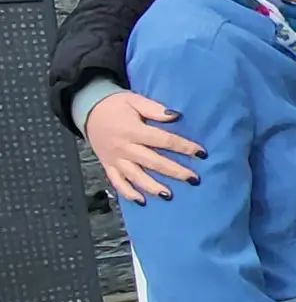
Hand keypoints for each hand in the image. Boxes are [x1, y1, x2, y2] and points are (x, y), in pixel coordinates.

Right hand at [83, 92, 203, 203]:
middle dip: (175, 172)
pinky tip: (142, 201)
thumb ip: (155, 109)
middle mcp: (124, 148)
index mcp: (132, 130)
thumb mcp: (134, 100)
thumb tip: (176, 116)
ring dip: (153, 187)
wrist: (87, 110)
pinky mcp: (108, 166)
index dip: (183, 147)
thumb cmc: (115, 105)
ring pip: (136, 176)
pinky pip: (118, 182)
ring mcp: (114, 159)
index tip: (201, 153)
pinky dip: (128, 193)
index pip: (163, 140)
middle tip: (194, 179)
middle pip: (153, 162)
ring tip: (169, 195)